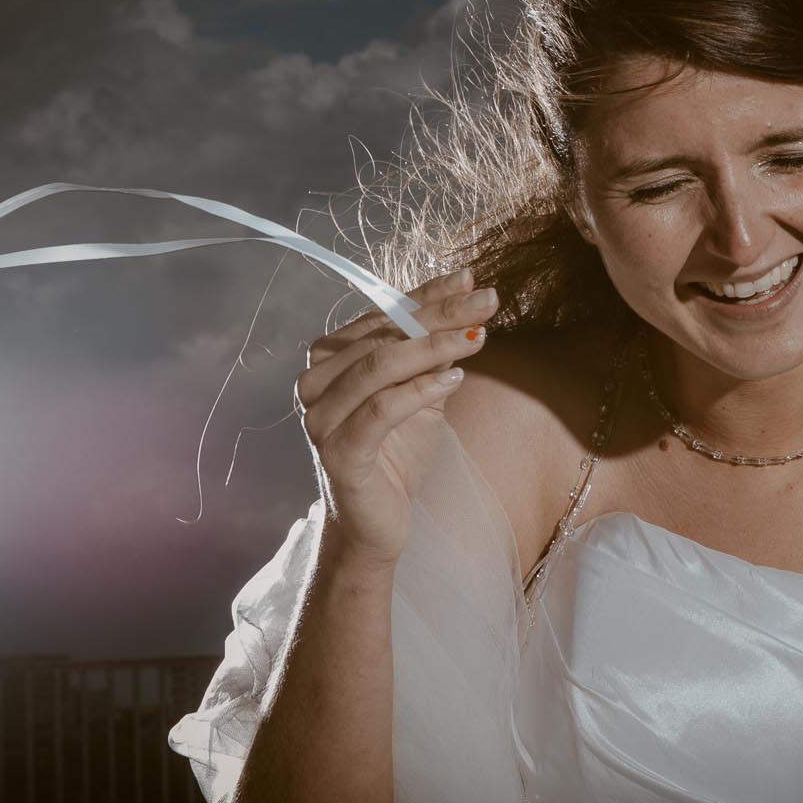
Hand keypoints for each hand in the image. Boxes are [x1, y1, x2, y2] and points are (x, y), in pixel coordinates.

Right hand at [293, 268, 496, 570]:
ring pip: (378, 367)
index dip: (429, 295)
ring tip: (477, 337)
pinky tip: (455, 378)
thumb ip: (433, 346)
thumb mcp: (421, 389)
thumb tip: (466, 290)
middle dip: (440, 315)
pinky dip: (419, 390)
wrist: (375, 523)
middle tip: (488, 300)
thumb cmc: (397, 451)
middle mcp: (315, 382)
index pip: (383, 313)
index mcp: (329, 358)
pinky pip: (380, 411)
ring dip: (433, 347)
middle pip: (383, 335)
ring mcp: (320, 418)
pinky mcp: (337, 453)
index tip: (472, 279)